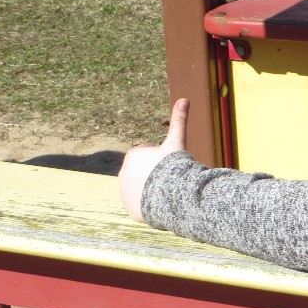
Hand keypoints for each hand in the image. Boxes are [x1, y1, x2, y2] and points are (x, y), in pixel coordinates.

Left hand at [119, 98, 188, 221]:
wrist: (170, 195)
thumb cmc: (173, 166)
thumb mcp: (176, 142)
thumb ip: (178, 121)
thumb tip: (184, 98)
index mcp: (133, 156)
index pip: (148, 155)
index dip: (161, 158)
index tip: (168, 163)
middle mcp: (123, 173)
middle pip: (144, 173)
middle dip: (154, 174)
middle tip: (168, 177)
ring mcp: (125, 192)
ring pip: (141, 189)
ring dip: (150, 189)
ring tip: (165, 191)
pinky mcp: (130, 209)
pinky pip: (140, 205)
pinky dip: (148, 205)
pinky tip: (160, 203)